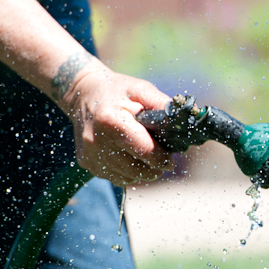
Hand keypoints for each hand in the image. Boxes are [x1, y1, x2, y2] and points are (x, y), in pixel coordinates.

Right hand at [56, 55, 173, 185]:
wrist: (83, 93)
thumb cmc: (118, 91)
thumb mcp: (141, 90)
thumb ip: (162, 106)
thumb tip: (186, 121)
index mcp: (111, 121)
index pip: (145, 151)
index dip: (163, 158)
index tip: (171, 157)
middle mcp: (96, 141)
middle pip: (139, 169)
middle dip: (155, 166)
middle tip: (160, 155)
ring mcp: (90, 155)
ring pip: (129, 178)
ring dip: (142, 170)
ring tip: (143, 153)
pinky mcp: (86, 163)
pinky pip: (117, 178)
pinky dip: (128, 172)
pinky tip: (128, 156)